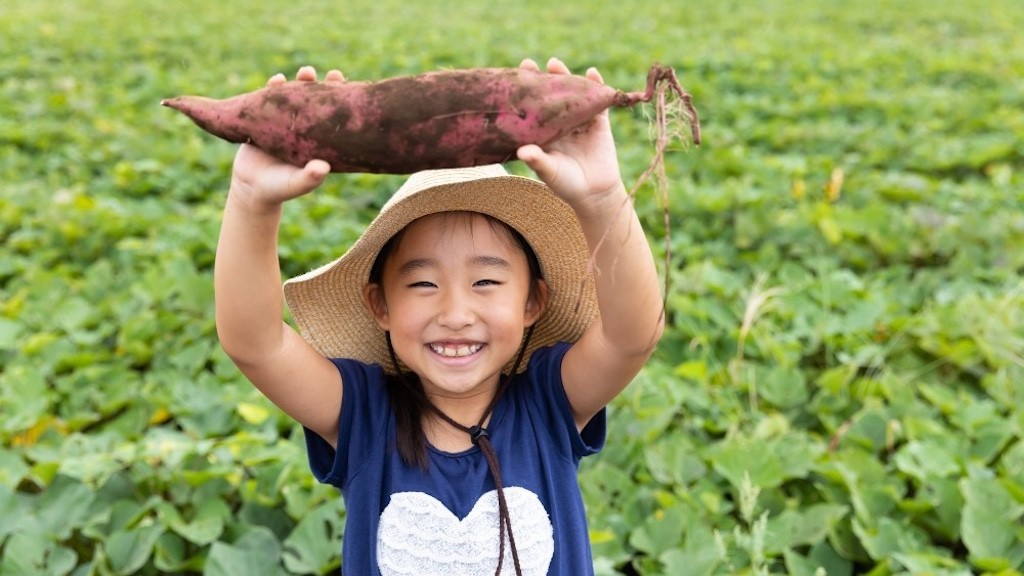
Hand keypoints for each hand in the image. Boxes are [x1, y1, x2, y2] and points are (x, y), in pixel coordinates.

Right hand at [229, 66, 344, 209]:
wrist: (251, 188)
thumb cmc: (279, 188)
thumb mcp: (295, 184)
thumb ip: (309, 178)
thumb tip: (324, 168)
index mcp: (318, 140)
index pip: (333, 117)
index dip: (343, 103)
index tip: (351, 91)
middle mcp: (303, 127)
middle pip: (316, 101)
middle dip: (325, 86)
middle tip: (332, 75)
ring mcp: (283, 121)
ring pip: (293, 96)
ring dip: (299, 82)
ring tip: (306, 72)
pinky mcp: (263, 119)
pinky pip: (267, 100)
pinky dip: (272, 89)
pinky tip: (277, 80)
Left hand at [516, 58, 624, 206]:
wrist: (595, 194)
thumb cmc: (566, 184)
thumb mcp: (550, 172)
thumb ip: (538, 161)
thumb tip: (522, 151)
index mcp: (543, 132)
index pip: (531, 108)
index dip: (523, 93)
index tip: (512, 79)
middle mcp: (559, 123)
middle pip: (550, 96)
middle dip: (541, 79)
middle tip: (529, 65)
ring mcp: (579, 121)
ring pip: (572, 95)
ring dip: (565, 78)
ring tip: (555, 65)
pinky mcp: (599, 123)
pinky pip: (599, 102)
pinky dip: (597, 86)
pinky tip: (593, 73)